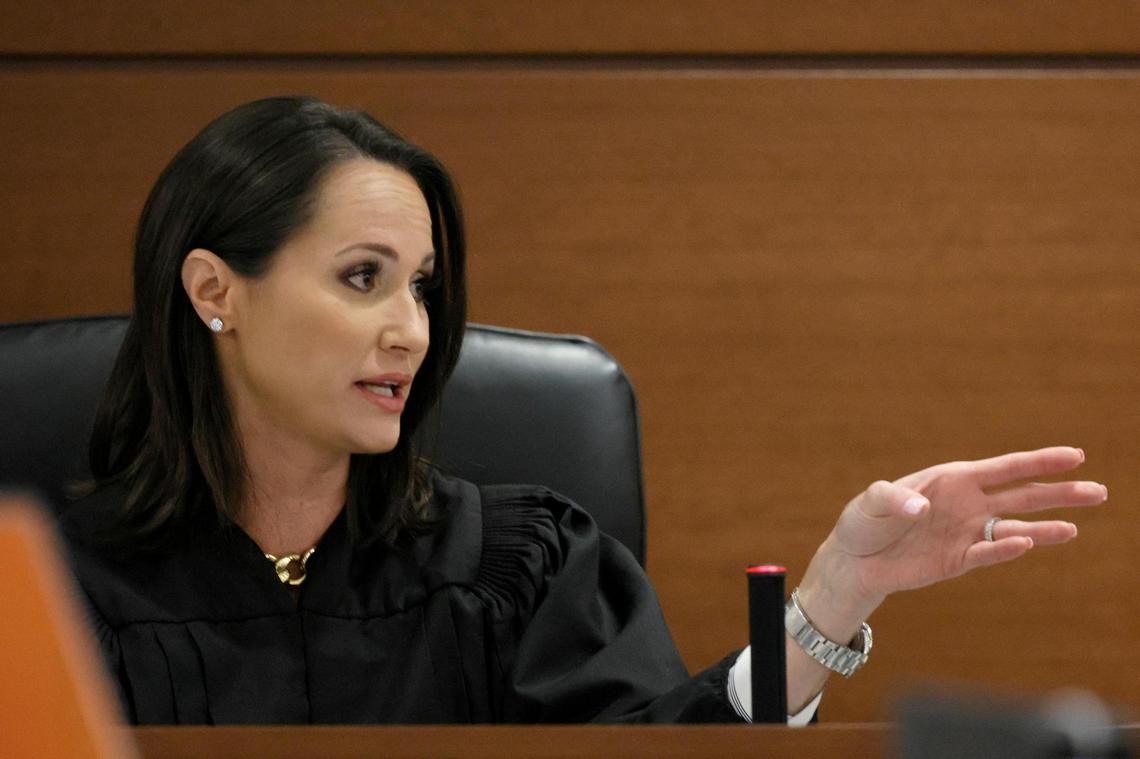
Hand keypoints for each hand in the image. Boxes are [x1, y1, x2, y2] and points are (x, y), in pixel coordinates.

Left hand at [801, 446, 1106, 629]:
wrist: (855, 559)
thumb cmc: (865, 521)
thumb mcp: (871, 501)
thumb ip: (893, 498)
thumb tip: (919, 507)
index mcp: (954, 479)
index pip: (1005, 468)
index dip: (1040, 461)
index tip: (1076, 456)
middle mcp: (968, 504)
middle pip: (1022, 496)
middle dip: (1059, 493)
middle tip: (1097, 491)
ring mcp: (966, 533)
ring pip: (1014, 528)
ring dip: (1044, 528)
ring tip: (1073, 527)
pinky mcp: (957, 560)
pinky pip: (986, 554)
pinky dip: (1004, 550)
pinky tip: (1025, 543)